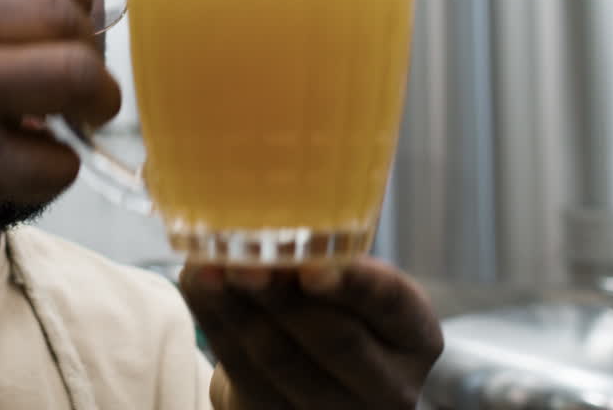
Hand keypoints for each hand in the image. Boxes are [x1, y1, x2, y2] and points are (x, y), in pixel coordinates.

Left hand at [180, 259, 442, 409]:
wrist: (308, 372)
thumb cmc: (332, 308)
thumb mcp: (347, 285)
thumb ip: (321, 258)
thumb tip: (262, 227)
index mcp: (414, 335)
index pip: (390, 303)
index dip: (352, 284)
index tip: (310, 267)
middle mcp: (388, 385)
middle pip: (334, 339)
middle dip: (283, 297)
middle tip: (243, 264)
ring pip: (281, 359)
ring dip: (237, 309)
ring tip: (207, 269)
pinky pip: (243, 374)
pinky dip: (215, 324)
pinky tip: (199, 288)